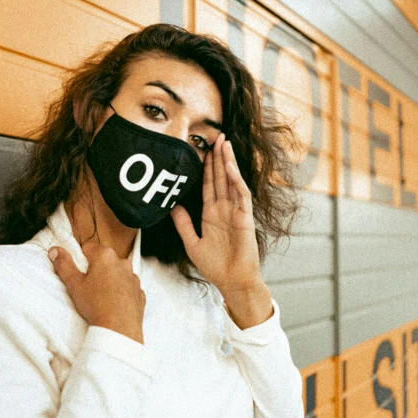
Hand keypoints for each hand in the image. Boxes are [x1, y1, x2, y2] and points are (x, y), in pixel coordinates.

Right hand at [48, 242, 145, 343]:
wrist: (119, 328)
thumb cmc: (95, 304)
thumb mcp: (74, 284)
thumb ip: (64, 265)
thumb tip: (55, 250)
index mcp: (105, 256)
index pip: (88, 248)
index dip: (81, 260)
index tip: (79, 273)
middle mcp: (122, 263)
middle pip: (104, 260)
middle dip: (96, 269)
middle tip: (88, 287)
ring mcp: (133, 277)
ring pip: (117, 273)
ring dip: (110, 280)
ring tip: (101, 297)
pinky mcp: (139, 292)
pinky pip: (127, 287)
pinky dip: (121, 292)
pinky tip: (113, 303)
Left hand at [171, 132, 271, 326]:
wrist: (232, 281)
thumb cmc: (215, 266)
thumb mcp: (192, 243)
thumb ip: (183, 224)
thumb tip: (172, 205)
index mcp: (212, 214)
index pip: (208, 184)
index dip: (206, 167)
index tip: (203, 150)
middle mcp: (225, 209)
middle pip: (220, 177)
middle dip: (219, 157)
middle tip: (217, 136)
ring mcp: (236, 212)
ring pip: (231, 181)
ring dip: (228, 162)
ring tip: (224, 143)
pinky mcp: (245, 218)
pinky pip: (241, 195)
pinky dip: (236, 180)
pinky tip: (230, 167)